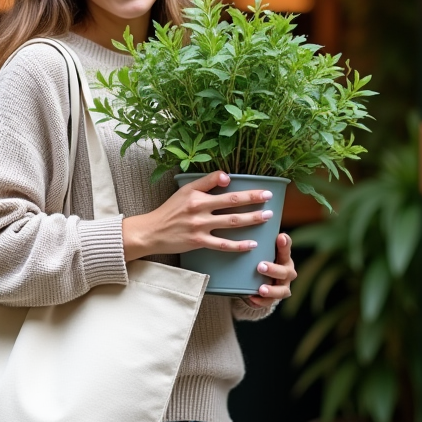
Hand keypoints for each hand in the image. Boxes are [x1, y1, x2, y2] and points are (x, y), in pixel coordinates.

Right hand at [121, 171, 274, 261]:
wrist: (152, 231)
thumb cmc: (169, 210)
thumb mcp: (184, 190)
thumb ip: (205, 182)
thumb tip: (227, 177)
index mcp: (197, 195)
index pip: (225, 188)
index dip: (246, 189)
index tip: (263, 189)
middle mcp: (200, 209)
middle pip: (232, 203)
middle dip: (254, 200)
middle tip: (270, 199)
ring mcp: (200, 226)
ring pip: (231, 222)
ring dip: (251, 219)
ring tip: (267, 217)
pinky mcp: (199, 242)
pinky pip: (223, 244)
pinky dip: (238, 245)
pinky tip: (252, 244)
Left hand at [243, 232, 295, 307]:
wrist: (256, 282)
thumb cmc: (259, 260)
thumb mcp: (259, 251)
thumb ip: (257, 239)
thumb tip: (242, 219)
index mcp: (284, 257)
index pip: (286, 249)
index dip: (285, 244)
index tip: (280, 237)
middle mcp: (286, 272)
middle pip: (285, 272)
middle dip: (274, 269)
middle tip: (261, 266)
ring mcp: (282, 287)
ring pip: (282, 290)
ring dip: (271, 289)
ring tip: (261, 289)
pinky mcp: (272, 299)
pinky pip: (269, 302)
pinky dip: (261, 301)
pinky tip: (252, 298)